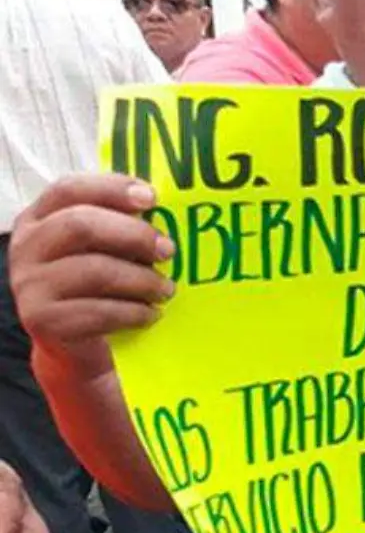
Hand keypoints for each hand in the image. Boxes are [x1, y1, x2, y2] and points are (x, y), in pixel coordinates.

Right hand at [9, 174, 174, 371]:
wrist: (72, 343)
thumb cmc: (94, 286)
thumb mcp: (100, 250)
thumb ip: (119, 226)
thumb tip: (170, 211)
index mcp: (38, 219)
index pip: (68, 190)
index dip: (110, 188)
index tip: (152, 198)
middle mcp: (26, 248)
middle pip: (80, 225)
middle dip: (133, 234)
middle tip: (168, 250)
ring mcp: (30, 285)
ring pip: (95, 270)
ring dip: (142, 280)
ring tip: (166, 289)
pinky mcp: (42, 321)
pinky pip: (99, 311)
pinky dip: (134, 312)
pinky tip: (152, 314)